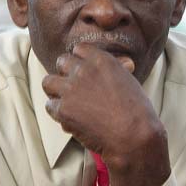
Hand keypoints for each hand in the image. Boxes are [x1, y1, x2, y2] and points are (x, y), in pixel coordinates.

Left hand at [42, 44, 169, 185]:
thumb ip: (120, 70)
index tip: (82, 71)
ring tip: (64, 101)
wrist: (133, 136)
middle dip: (65, 73)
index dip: (79, 61)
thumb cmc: (137, 112)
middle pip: (61, 62)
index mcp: (101, 60)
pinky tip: (70, 119)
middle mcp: (83, 70)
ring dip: (54, 91)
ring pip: (48, 82)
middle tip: (72, 87)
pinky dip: (57, 113)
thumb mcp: (130, 82)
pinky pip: (50, 106)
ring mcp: (71, 89)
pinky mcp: (63, 109)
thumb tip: (126, 63)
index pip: (79, 49)